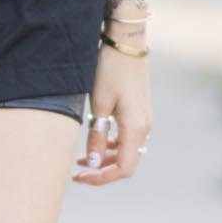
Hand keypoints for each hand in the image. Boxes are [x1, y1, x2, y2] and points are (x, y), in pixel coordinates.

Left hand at [74, 45, 151, 187]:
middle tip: (77, 173)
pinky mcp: (140, 114)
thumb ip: (97, 136)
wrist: (126, 44)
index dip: (102, 178)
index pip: (124, 168)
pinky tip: (95, 143)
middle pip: (126, 164)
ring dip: (105, 159)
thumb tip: (93, 163)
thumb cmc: (110, 71)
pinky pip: (128, 139)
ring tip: (81, 160)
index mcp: (136, 129)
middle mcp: (145, 128)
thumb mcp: (98, 105)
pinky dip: (112, 147)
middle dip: (102, 171)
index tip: (80, 177)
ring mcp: (144, 121)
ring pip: (126, 152)